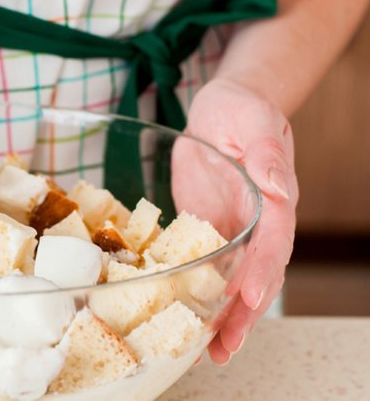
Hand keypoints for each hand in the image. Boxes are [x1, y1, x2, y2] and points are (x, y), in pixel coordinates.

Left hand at [182, 78, 298, 363]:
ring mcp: (234, 231)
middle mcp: (259, 223)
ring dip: (225, 316)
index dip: (262, 270)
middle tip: (226, 347)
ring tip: (209, 353)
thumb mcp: (253, 122)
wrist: (220, 112)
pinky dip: (201, 295)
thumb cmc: (241, 110)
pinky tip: (187, 319)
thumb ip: (265, 153)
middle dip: (244, 313)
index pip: (274, 241)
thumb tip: (276, 184)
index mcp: (275, 199)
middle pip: (257, 274)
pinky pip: (208, 268)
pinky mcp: (209, 231)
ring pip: (234, 280)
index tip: (247, 296)